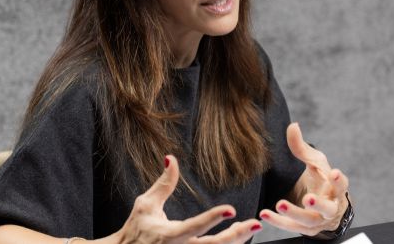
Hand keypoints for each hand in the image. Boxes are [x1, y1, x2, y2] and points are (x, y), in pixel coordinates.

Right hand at [115, 155, 262, 243]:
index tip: (231, 209)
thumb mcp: (146, 204)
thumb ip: (163, 184)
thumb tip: (170, 157)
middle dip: (237, 236)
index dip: (213, 218)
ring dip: (237, 241)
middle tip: (256, 223)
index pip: (195, 227)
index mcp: (169, 236)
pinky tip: (238, 235)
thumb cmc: (137, 229)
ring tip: (251, 226)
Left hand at [259, 123, 349, 236]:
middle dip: (318, 204)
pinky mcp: (306, 228)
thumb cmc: (321, 179)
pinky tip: (264, 214)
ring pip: (309, 220)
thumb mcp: (314, 162)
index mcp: (335, 188)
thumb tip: (292, 125)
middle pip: (328, 208)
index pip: (341, 185)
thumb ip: (301, 147)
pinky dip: (278, 222)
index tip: (335, 172)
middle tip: (307, 198)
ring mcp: (319, 220)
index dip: (339, 181)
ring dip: (294, 214)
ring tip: (279, 204)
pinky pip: (292, 227)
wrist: (322, 206)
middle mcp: (330, 207)